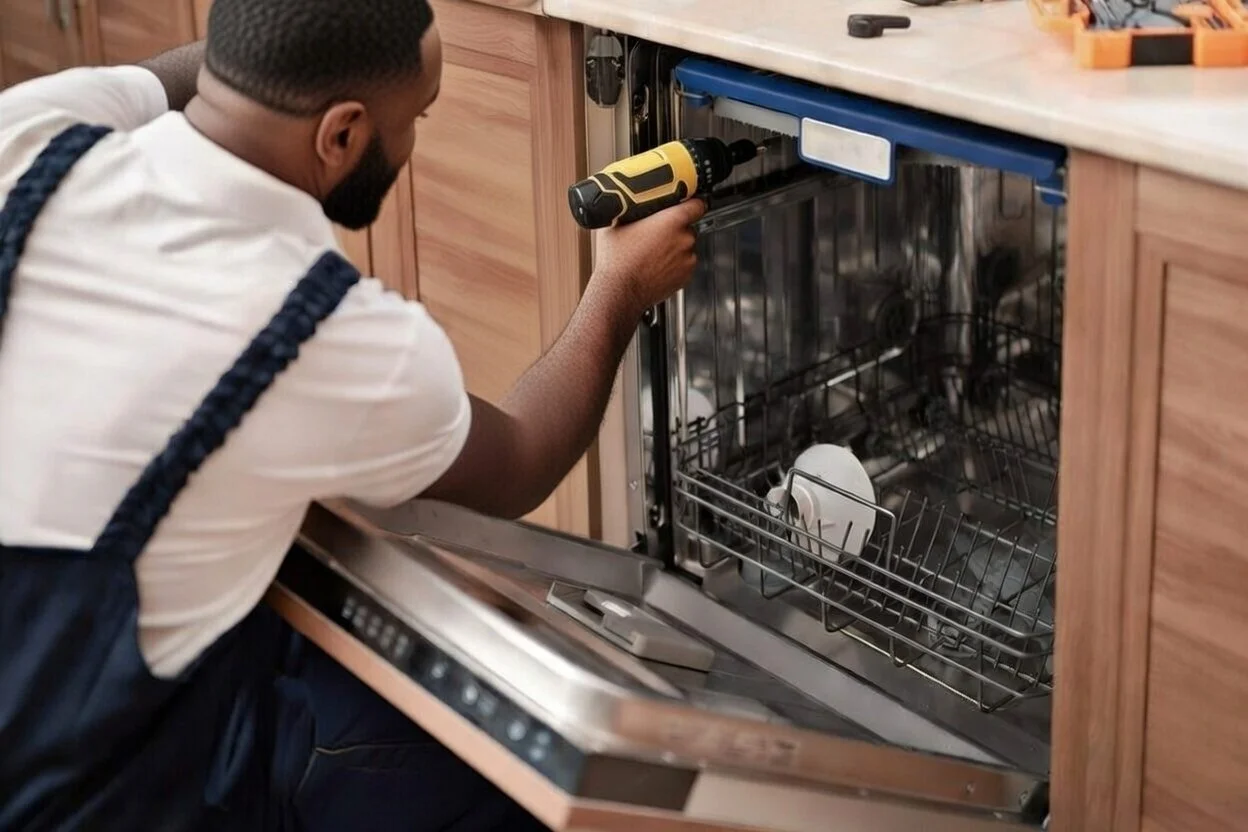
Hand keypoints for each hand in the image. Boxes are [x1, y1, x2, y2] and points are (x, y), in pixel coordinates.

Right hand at [592, 197, 706, 315]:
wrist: (619, 291)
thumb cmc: (618, 260)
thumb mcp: (618, 223)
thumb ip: (633, 210)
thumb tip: (630, 204)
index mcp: (672, 220)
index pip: (697, 205)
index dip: (692, 204)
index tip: (689, 204)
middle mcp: (684, 239)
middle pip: (687, 227)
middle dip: (674, 229)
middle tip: (655, 235)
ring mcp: (687, 259)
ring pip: (686, 247)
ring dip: (674, 248)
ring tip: (653, 254)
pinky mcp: (686, 276)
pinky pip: (684, 264)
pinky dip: (674, 264)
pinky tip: (657, 266)